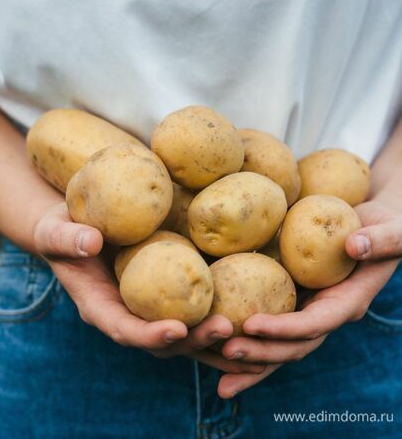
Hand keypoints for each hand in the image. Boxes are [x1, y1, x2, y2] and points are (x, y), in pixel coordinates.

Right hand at [34, 202, 264, 373]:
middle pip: (163, 340)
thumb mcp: (55, 230)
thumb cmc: (62, 229)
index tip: (177, 329)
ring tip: (254, 331)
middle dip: (195, 340)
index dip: (149, 335)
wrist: (77, 227)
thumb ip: (67, 239)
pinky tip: (254, 312)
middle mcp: (128, 315)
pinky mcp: (167, 295)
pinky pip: (196, 310)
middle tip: (227, 327)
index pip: (124, 330)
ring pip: (187, 334)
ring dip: (217, 338)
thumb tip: (90, 241)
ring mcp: (149, 308)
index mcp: (100, 307)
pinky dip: (222, 317)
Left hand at [216, 200, 401, 397]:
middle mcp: (325, 314)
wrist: (373, 226)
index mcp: (347, 302)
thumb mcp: (395, 228)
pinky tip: (213, 346)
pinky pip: (267, 325)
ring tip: (213, 371)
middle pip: (292, 344)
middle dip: (261, 352)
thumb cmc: (386, 224)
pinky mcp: (291, 302)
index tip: (251, 324)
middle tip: (224, 352)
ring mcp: (307, 312)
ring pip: (277, 345)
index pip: (315, 323)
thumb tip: (355, 246)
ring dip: (249, 359)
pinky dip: (245, 340)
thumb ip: (381, 239)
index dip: (285, 328)